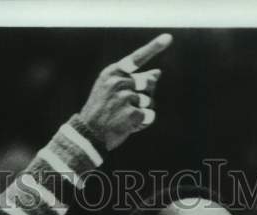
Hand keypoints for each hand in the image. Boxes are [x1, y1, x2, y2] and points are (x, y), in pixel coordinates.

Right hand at [79, 33, 172, 150]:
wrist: (88, 134)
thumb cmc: (102, 110)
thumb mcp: (112, 90)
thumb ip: (134, 80)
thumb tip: (158, 73)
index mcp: (112, 73)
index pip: (135, 59)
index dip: (153, 47)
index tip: (168, 37)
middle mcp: (118, 83)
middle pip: (148, 83)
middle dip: (145, 94)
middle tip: (129, 105)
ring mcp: (124, 98)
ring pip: (150, 101)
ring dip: (143, 111)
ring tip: (125, 117)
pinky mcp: (131, 114)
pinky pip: (150, 115)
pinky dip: (143, 123)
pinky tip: (130, 126)